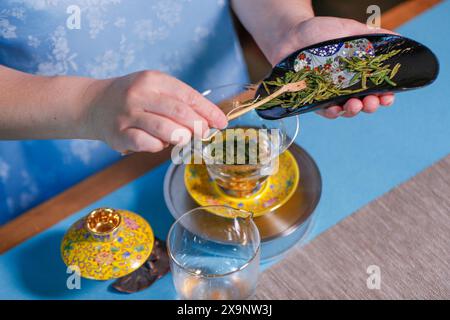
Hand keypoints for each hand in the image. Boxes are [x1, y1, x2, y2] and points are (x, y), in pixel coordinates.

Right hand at [82, 71, 226, 152]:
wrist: (93, 104)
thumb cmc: (133, 99)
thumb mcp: (154, 89)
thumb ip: (179, 102)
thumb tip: (209, 121)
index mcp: (153, 80)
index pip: (188, 95)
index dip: (208, 111)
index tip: (221, 122)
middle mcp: (140, 94)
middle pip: (179, 112)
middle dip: (198, 126)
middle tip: (204, 133)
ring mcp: (128, 114)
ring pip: (165, 129)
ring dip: (181, 137)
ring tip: (184, 138)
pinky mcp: (119, 134)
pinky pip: (147, 144)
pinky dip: (160, 146)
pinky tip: (160, 143)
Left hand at [267, 17, 396, 118]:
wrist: (291, 33)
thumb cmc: (320, 32)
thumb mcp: (349, 30)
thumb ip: (373, 36)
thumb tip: (400, 39)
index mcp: (357, 74)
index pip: (376, 89)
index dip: (384, 96)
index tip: (389, 97)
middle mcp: (344, 87)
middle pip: (362, 104)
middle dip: (370, 106)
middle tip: (372, 102)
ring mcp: (328, 94)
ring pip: (344, 110)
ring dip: (352, 111)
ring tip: (356, 105)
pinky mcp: (311, 99)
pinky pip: (322, 110)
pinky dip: (330, 112)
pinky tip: (335, 109)